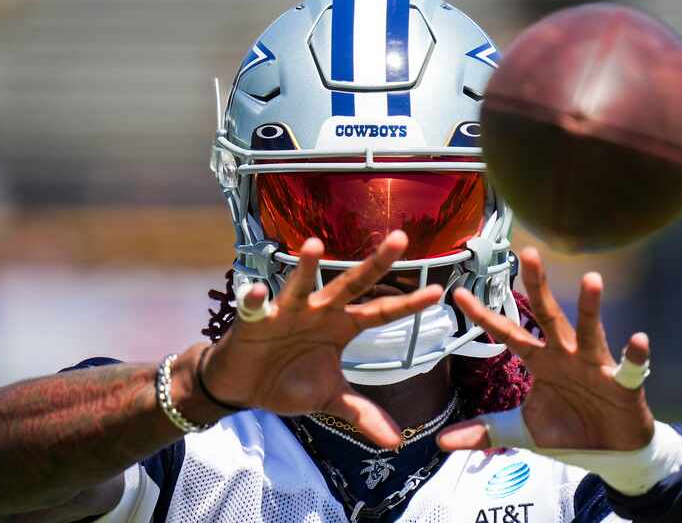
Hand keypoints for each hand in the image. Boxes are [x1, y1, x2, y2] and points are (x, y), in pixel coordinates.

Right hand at [202, 231, 441, 448]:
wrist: (244, 387)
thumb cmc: (289, 381)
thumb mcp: (330, 399)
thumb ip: (362, 414)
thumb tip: (397, 441)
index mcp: (341, 326)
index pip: (381, 312)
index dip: (408, 304)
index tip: (438, 292)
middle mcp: (319, 311)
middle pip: (352, 284)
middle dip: (376, 263)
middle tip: (400, 240)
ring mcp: (288, 311)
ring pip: (300, 285)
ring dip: (306, 267)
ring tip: (314, 245)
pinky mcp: (255, 319)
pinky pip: (254, 306)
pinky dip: (254, 299)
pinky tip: (257, 293)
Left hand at [438, 247, 653, 452]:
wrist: (610, 454)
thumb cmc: (567, 431)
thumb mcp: (521, 432)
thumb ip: (484, 432)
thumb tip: (440, 441)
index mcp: (540, 361)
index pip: (508, 333)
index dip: (485, 316)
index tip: (459, 294)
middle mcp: (565, 355)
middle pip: (549, 316)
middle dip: (538, 286)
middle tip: (530, 254)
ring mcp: (595, 366)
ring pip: (589, 331)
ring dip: (590, 308)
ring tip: (590, 279)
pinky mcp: (624, 385)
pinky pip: (629, 367)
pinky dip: (635, 355)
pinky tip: (637, 339)